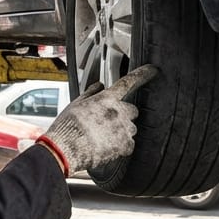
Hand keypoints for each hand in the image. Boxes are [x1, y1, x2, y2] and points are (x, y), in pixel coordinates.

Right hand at [38, 65, 159, 175]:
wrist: (65, 148)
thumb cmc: (67, 126)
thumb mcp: (76, 104)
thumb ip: (91, 93)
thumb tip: (99, 85)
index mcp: (107, 99)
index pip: (128, 82)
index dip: (142, 74)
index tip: (153, 70)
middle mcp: (119, 111)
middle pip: (132, 110)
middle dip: (124, 114)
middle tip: (108, 122)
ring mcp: (124, 129)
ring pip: (131, 128)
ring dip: (122, 131)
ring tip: (103, 137)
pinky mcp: (125, 145)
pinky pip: (130, 144)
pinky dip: (121, 146)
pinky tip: (107, 147)